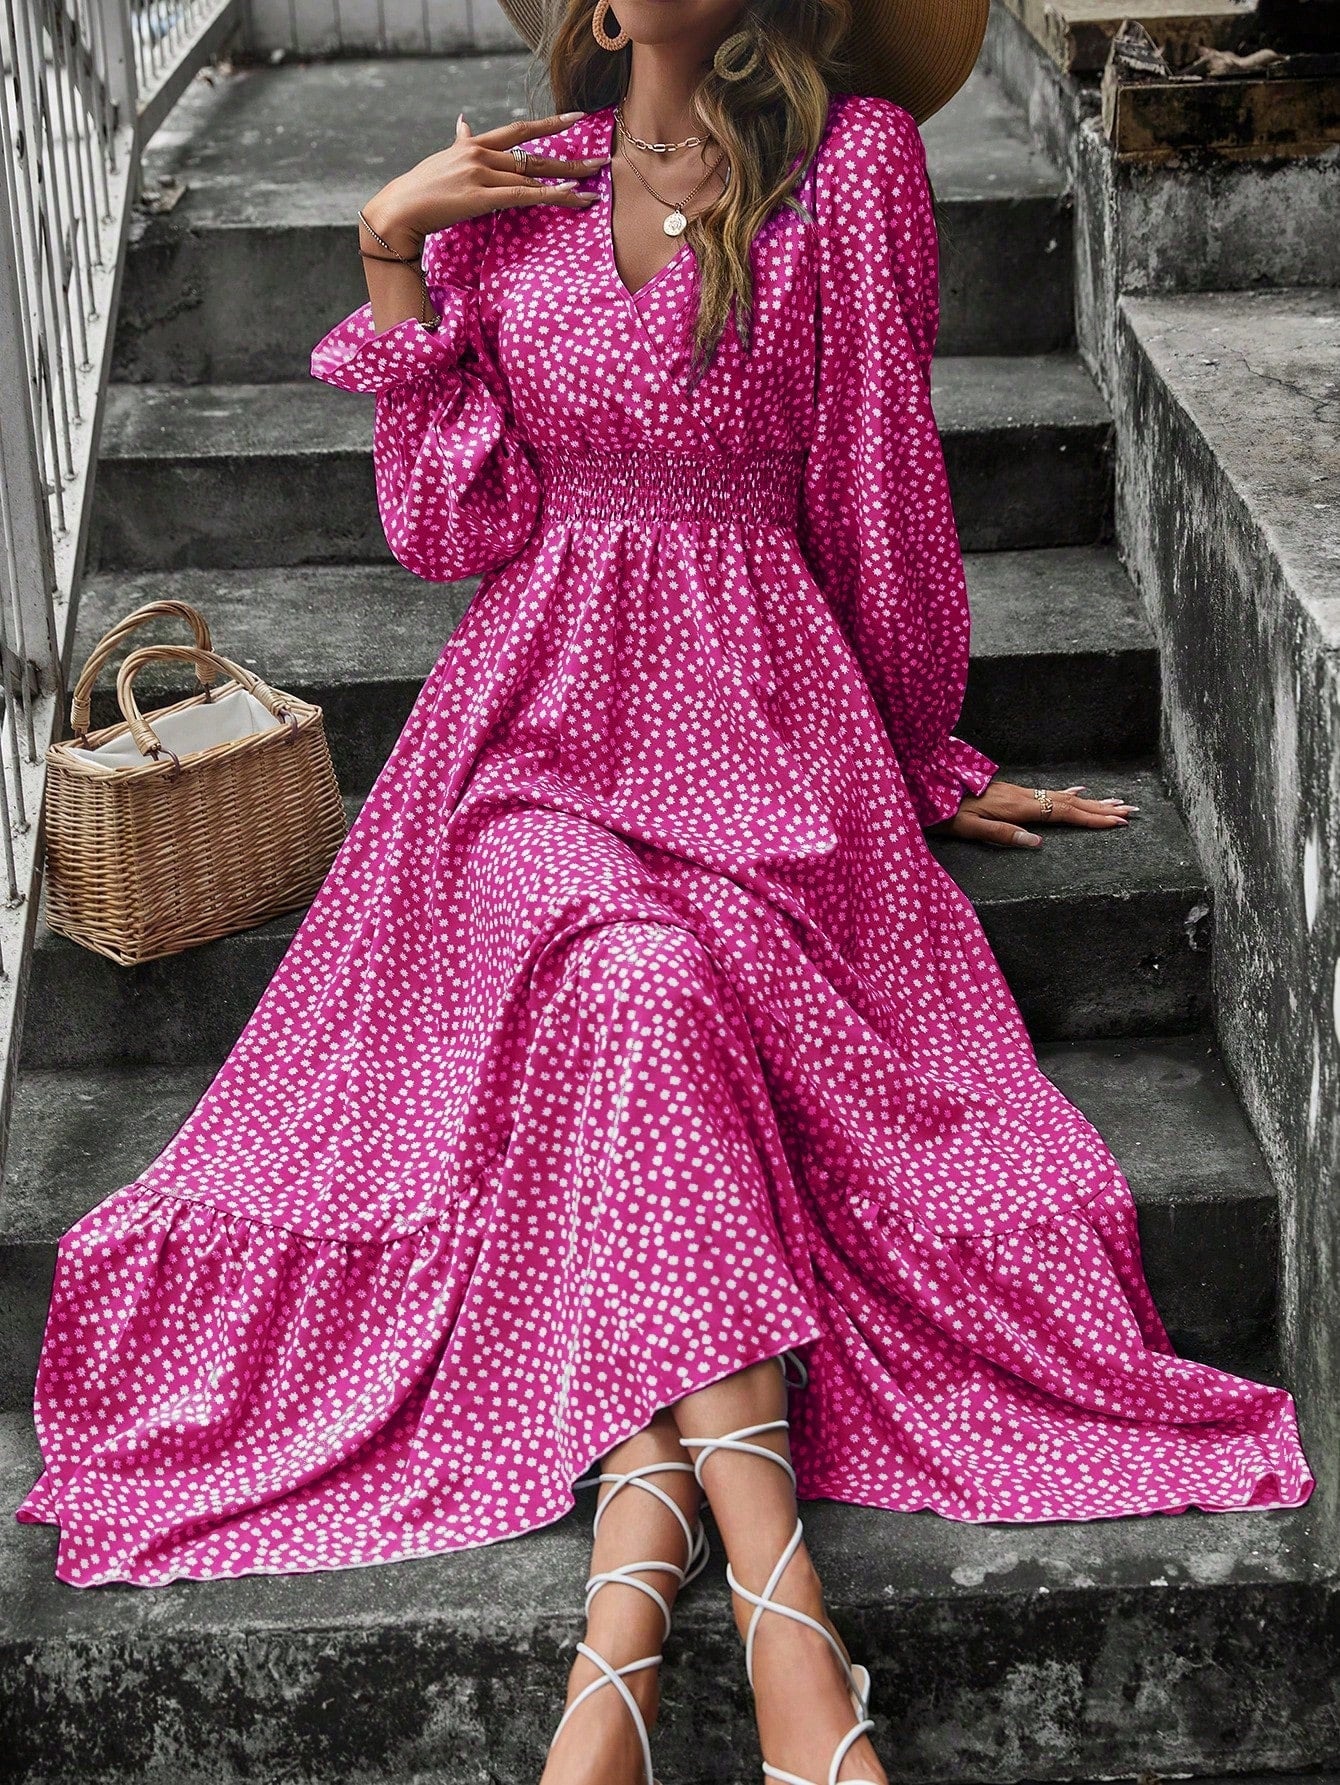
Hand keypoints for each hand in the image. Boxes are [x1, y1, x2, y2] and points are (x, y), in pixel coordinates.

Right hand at [362, 109, 604, 249]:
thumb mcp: (443, 159)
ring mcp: (481, 174)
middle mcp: (481, 154)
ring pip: (533, 176)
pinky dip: (550, 195)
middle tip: (600, 161)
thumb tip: (464, 122)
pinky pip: (524, 195)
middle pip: (534, 155)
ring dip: (566, 183)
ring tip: (593, 187)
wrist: (399, 209)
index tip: (575, 118)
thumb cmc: (420, 189)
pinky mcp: (481, 196)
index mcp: (474, 145)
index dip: (549, 123)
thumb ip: (459, 142)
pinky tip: (571, 196)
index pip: (518, 130)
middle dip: (569, 159)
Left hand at [925, 779, 1138, 848]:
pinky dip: (1069, 793)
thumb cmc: (945, 811)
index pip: (1063, 814)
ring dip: (1092, 801)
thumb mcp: (969, 828)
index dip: (1092, 819)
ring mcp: (1019, 792)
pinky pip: (1049, 792)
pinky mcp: (1013, 792)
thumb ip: (1003, 835)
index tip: (1118, 822)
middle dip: (1102, 808)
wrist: (927, 785)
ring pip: (1063, 797)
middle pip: (1071, 803)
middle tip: (1131, 812)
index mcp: (1018, 808)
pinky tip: (1079, 791)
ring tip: (1116, 803)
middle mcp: (1023, 797)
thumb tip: (1037, 843)